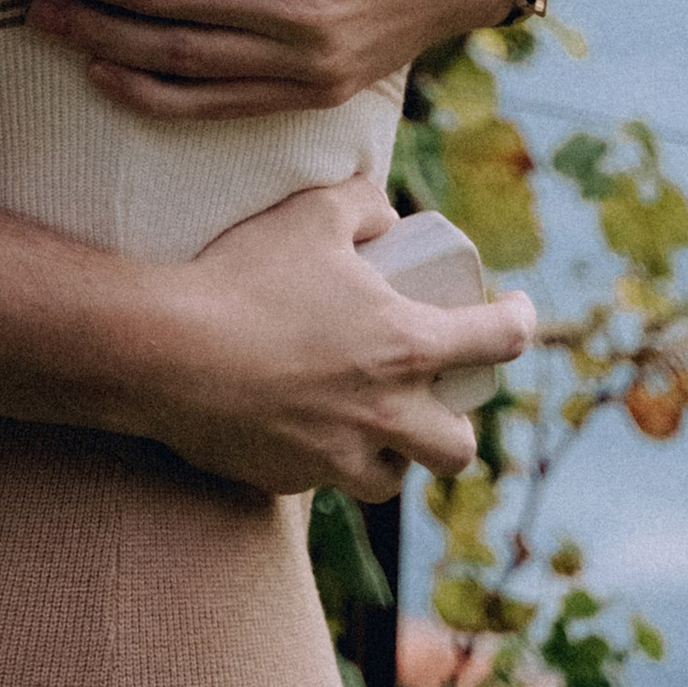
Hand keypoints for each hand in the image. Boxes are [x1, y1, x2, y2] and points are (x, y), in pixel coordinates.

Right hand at [146, 177, 535, 498]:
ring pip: (393, 479)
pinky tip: (296, 428)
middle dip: (456, 427)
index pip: (497, 342)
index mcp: (405, 346)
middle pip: (458, 447)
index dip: (519, 322)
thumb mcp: (310, 214)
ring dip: (392, 455)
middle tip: (432, 397)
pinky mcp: (289, 481)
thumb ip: (361, 204)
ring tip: (369, 426)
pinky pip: (322, 482)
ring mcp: (338, 457)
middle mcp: (386, 413)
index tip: (516, 313)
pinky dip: (322, 460)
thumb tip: (388, 219)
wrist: (167, 352)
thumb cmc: (244, 277)